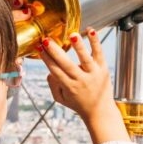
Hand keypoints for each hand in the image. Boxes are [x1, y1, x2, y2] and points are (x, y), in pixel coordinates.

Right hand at [38, 28, 129, 143]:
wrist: (100, 112)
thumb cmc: (79, 104)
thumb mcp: (61, 99)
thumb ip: (53, 86)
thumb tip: (49, 71)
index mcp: (69, 87)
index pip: (55, 71)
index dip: (46, 59)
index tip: (39, 48)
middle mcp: (81, 80)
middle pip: (66, 64)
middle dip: (55, 52)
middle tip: (46, 40)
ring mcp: (93, 74)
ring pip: (85, 59)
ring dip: (78, 46)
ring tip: (72, 35)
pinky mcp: (103, 69)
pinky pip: (99, 54)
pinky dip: (95, 42)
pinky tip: (91, 31)